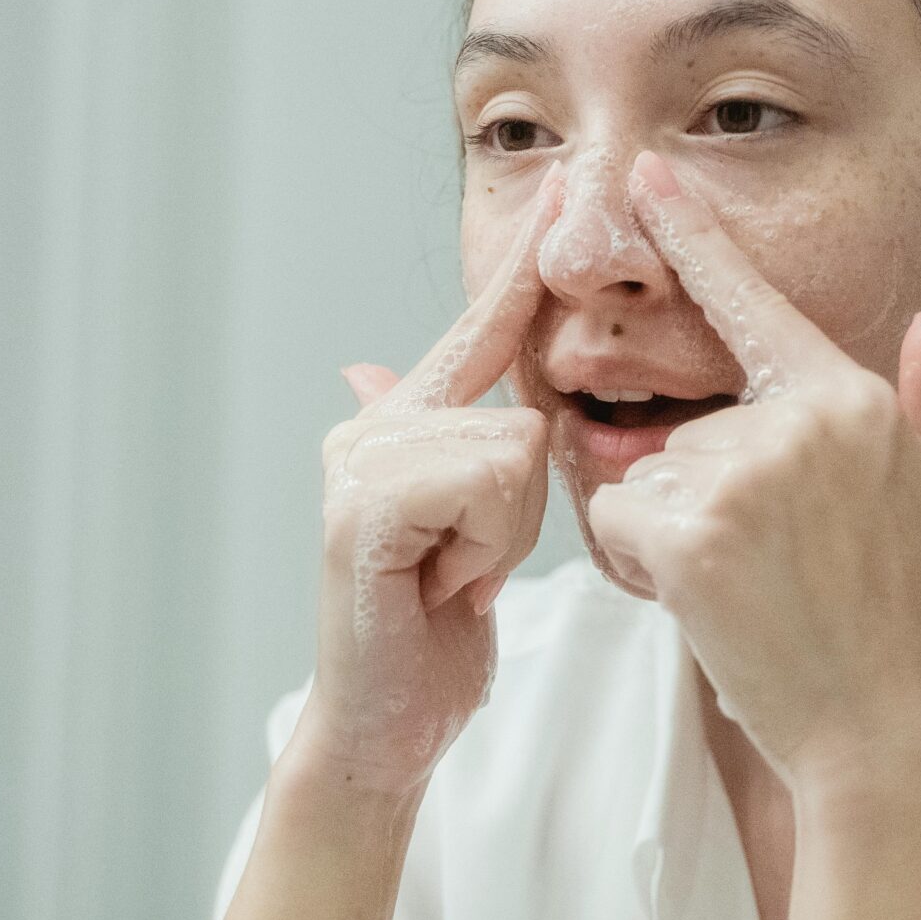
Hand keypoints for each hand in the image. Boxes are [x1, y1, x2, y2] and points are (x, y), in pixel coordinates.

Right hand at [289, 165, 565, 799]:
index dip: (521, 270)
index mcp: (405, 421)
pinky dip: (485, 547)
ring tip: (455, 579)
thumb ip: (462, 448)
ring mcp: (361, 461)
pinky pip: (488, 481)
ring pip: (514, 448)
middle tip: (469, 565)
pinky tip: (442, 587)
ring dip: (507, 534)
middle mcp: (373, 426)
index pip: (483, 332)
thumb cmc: (434, 635)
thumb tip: (373, 363)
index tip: (560, 193)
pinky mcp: (364, 507)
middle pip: (522, 412)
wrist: (383, 726)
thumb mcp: (473, 533)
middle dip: (521, 506)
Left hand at [587, 150, 920, 791]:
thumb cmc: (917, 616)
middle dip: (706, 494)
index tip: (650, 173)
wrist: (887, 732)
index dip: (694, 232)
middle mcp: (793, 422)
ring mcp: (738, 475)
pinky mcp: (689, 533)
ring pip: (647, 478)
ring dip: (675, 535)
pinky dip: (642, 568)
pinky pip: (618, 524)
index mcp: (849, 397)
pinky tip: (712, 604)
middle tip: (777, 567)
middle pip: (688, 428)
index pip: (753, 300)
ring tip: (755, 590)